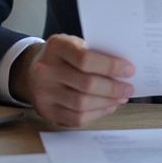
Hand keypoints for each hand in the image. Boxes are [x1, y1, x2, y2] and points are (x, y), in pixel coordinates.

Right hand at [9, 34, 134, 127]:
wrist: (32, 69)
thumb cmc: (62, 56)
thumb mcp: (74, 44)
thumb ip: (94, 53)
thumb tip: (123, 70)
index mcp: (56, 47)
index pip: (86, 59)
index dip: (110, 66)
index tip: (129, 70)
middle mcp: (46, 70)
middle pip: (86, 84)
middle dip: (113, 88)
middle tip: (128, 88)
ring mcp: (44, 93)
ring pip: (82, 104)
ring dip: (107, 103)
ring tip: (120, 98)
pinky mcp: (46, 111)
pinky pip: (76, 118)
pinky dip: (96, 114)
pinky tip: (107, 107)